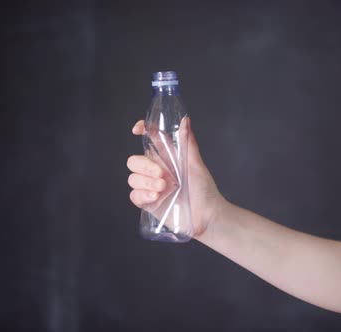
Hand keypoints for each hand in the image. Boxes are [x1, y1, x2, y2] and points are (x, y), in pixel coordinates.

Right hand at [127, 116, 224, 237]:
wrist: (207, 215)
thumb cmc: (204, 189)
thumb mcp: (196, 164)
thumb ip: (188, 143)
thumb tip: (186, 120)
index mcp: (167, 158)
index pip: (150, 139)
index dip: (142, 131)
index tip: (137, 129)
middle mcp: (156, 171)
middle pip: (134, 161)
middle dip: (145, 166)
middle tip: (162, 175)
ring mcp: (150, 187)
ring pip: (133, 178)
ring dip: (146, 182)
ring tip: (163, 189)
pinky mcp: (148, 203)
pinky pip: (134, 195)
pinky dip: (142, 195)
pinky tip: (156, 197)